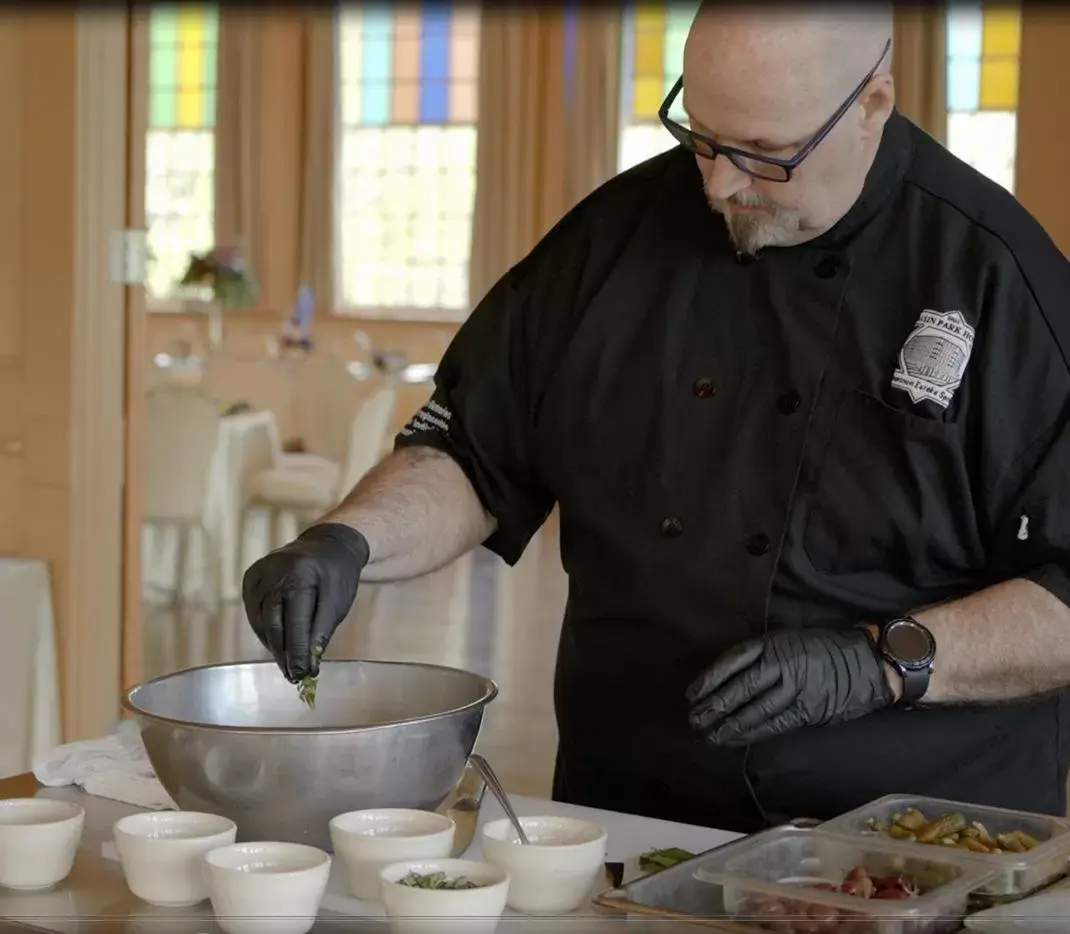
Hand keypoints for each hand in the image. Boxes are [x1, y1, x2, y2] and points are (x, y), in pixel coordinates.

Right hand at [242, 523, 369, 682]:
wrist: (327, 544)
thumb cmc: (336, 576)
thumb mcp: (337, 603)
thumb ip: (321, 632)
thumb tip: (308, 666)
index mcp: (301, 574)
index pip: (295, 621)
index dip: (297, 652)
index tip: (301, 674)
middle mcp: (275, 570)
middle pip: (273, 622)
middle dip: (283, 653)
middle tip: (294, 675)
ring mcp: (259, 572)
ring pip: (261, 620)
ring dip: (273, 645)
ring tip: (288, 664)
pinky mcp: (251, 576)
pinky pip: (254, 611)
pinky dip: (265, 630)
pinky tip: (277, 643)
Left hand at [686, 628, 894, 745]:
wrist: (864, 662)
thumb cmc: (820, 650)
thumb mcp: (786, 640)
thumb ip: (760, 656)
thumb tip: (726, 679)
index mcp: (772, 644)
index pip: (732, 660)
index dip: (709, 679)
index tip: (692, 695)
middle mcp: (781, 664)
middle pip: (740, 688)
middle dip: (714, 706)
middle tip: (694, 720)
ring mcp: (795, 688)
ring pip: (755, 710)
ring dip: (730, 726)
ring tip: (710, 736)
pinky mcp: (807, 709)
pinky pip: (775, 724)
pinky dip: (753, 734)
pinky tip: (737, 740)